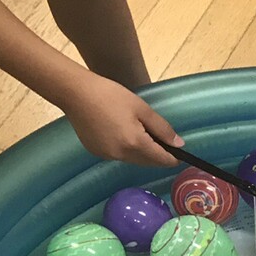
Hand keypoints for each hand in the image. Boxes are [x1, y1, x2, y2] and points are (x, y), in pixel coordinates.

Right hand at [61, 74, 183, 166]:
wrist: (74, 93)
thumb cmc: (110, 95)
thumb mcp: (142, 109)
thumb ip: (162, 129)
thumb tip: (179, 145)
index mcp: (134, 143)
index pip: (160, 159)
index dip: (172, 159)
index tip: (181, 156)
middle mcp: (120, 155)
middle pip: (147, 162)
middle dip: (158, 156)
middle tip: (164, 143)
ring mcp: (106, 155)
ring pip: (133, 160)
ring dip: (142, 154)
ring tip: (143, 135)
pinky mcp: (96, 152)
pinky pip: (119, 156)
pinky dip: (126, 150)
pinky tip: (124, 135)